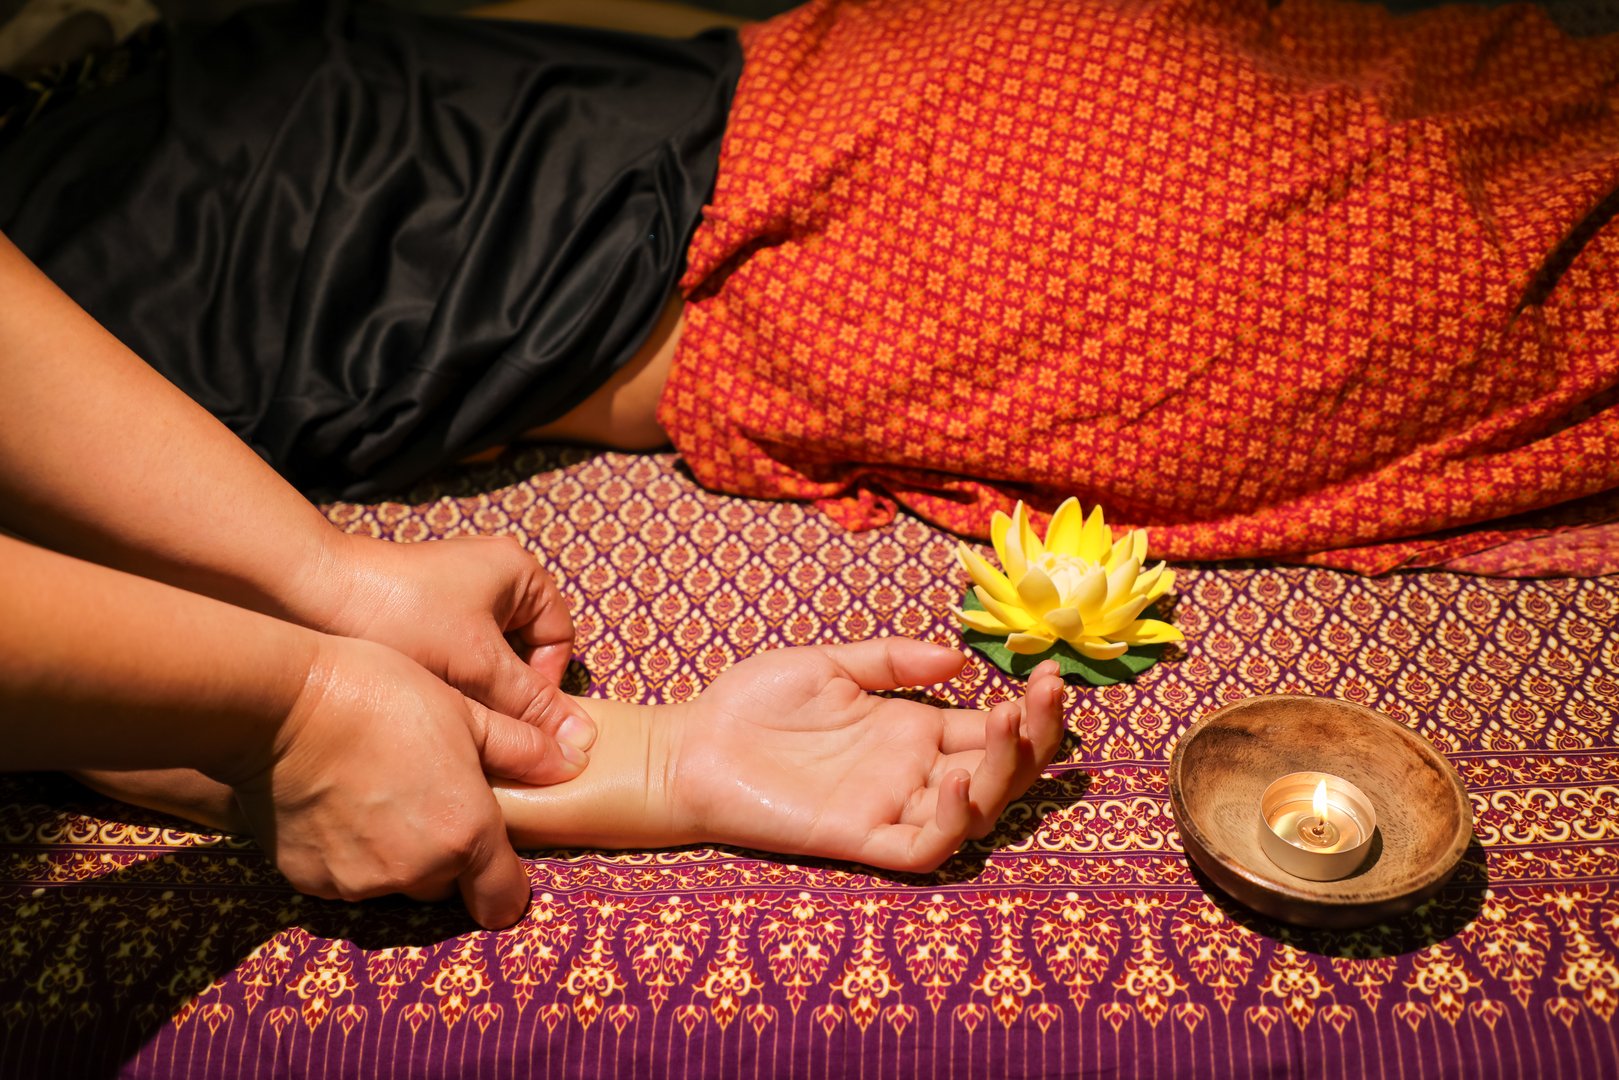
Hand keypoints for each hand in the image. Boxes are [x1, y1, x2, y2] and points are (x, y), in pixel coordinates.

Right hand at [221, 636, 581, 927]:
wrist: (282, 704)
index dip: (504, 885)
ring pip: (394, 881)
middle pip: (446, 884)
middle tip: (428, 795)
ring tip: (380, 790)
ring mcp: (358, 881)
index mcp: (466, 834)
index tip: (495, 860)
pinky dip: (348, 853)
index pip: (503, 900)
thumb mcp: (467, 712)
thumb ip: (524, 749)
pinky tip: (339, 803)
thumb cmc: (383, 696)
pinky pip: (345, 878)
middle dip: (446, 852)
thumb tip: (573, 761)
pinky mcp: (309, 880)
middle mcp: (415, 871)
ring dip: (395, 853)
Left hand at [309, 533, 592, 776]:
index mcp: (519, 572)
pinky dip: (443, 684)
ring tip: (447, 714)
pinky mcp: (416, 617)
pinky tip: (422, 704)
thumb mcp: (479, 665)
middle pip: (523, 654)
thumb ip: (532, 706)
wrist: (306, 593)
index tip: (516, 715)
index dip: (546, 684)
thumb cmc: (401, 616)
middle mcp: (490, 578)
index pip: (560, 639)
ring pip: (484, 663)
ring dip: (472, 692)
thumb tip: (581, 745)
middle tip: (481, 722)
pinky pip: (450, 660)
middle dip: (504, 692)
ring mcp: (450, 597)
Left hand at [665, 640, 1063, 870]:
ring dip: (1004, 770)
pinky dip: (950, 822)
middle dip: (1035, 735)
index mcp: (911, 730)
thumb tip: (958, 659)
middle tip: (1050, 693)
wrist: (690, 746)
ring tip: (1011, 721)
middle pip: (998, 769)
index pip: (989, 728)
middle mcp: (911, 772)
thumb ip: (892, 660)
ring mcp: (889, 807)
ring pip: (975, 808)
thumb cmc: (752, 705)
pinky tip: (954, 781)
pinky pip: (923, 845)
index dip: (1027, 709)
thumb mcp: (828, 664)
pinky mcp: (860, 839)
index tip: (1050, 675)